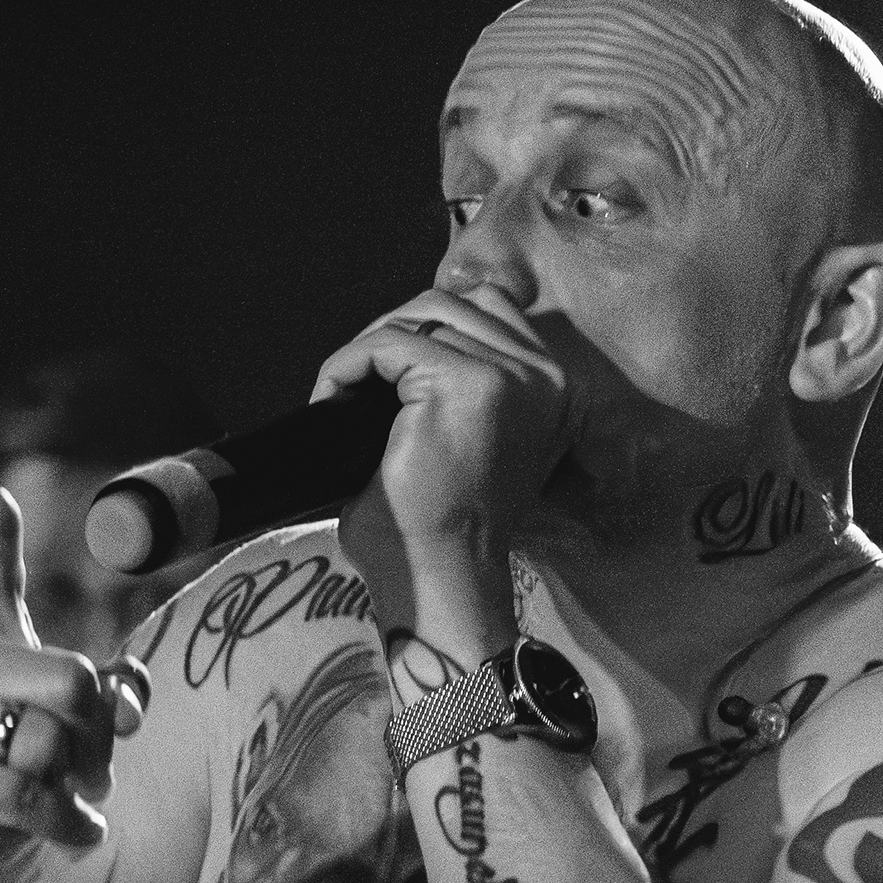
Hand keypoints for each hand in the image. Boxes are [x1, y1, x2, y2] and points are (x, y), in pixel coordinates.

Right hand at [0, 488, 143, 882]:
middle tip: (90, 776)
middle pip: (69, 682)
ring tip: (70, 807)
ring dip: (74, 788)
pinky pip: (14, 790)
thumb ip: (91, 710)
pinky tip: (75, 832)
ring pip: (43, 740)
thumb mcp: (40, 742)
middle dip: (95, 740)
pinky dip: (59, 819)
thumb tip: (129, 694)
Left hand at [311, 285, 573, 625]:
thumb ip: (457, 385)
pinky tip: (332, 400)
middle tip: (354, 380)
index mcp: (550, 387)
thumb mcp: (467, 441)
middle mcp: (542, 375)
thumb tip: (404, 342)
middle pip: (451, 303)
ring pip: (419, 317)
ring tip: (342, 392)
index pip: (486, 308)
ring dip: (368, 348)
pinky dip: (349, 365)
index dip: (424, 328)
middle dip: (392, 331)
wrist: (442, 579)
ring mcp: (508, 376)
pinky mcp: (464, 384)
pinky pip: (389, 345)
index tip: (383, 371)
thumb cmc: (443, 527)